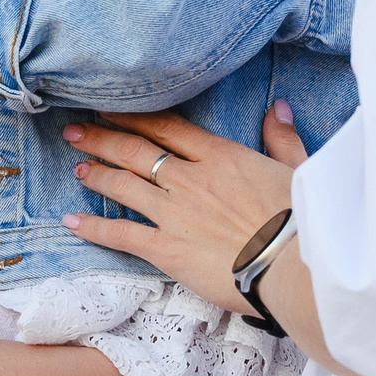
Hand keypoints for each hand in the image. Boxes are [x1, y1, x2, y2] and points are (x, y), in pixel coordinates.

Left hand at [61, 106, 307, 312]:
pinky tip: (72, 222)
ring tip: (77, 168)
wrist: (294, 267)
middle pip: (135, 151)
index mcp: (221, 156)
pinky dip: (94, 226)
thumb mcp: (299, 171)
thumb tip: (277, 107)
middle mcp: (191, 178)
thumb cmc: (303, 222)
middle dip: (102, 138)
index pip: (168, 128)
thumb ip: (282, 138)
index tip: (111, 109)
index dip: (135, 117)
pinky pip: (121, 233)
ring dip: (97, 174)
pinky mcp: (167, 249)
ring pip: (124, 185)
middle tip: (75, 132)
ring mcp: (175, 213)